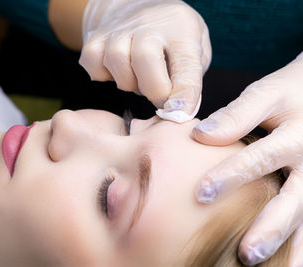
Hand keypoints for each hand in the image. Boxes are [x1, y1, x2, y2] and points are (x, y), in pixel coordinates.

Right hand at [79, 0, 210, 110]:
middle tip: (160, 98)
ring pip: (117, 62)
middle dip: (153, 89)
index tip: (180, 114)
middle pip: (144, 58)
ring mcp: (119, 29)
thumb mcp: (194, 50)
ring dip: (128, 83)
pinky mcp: (96, 37)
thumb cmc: (171, 36)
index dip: (184, 94)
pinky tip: (117, 72)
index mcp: (181, 30)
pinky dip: (103, 76)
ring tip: (138, 79)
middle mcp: (149, 24)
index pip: (185, 64)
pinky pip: (94, 65)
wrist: (135, 6)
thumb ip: (189, 80)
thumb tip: (179, 111)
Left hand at [192, 52, 302, 265]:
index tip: (202, 194)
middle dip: (270, 227)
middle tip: (247, 254)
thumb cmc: (289, 93)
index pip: (259, 158)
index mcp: (294, 136)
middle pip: (293, 199)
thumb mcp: (266, 94)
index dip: (231, 175)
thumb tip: (200, 136)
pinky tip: (289, 263)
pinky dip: (299, 241)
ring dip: (290, 244)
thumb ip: (236, 116)